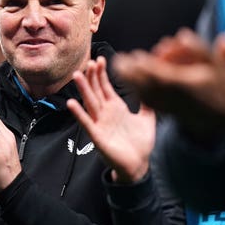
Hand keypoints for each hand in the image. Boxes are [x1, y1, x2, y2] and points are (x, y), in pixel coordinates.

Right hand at [67, 56, 155, 182]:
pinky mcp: (97, 136)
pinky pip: (87, 123)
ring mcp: (100, 124)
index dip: (102, 73)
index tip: (100, 59)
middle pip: (96, 91)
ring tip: (77, 75)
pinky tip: (72, 103)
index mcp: (116, 108)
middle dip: (92, 77)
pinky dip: (79, 113)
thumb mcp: (148, 119)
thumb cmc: (141, 143)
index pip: (106, 87)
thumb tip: (152, 88)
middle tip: (89, 62)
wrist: (139, 165)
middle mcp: (106, 113)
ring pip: (89, 103)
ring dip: (83, 89)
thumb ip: (148, 104)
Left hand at [113, 28, 224, 138]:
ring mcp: (170, 105)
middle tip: (118, 61)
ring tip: (119, 70)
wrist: (224, 118)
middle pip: (148, 84)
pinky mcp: (169, 111)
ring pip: (146, 94)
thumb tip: (199, 36)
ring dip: (131, 82)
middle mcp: (175, 97)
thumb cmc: (223, 89)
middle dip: (132, 73)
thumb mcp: (223, 68)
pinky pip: (150, 103)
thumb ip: (209, 52)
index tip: (134, 56)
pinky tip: (129, 85)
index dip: (146, 66)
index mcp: (185, 86)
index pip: (161, 75)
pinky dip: (139, 93)